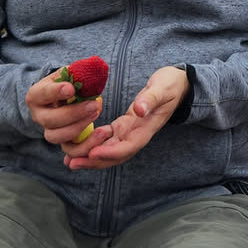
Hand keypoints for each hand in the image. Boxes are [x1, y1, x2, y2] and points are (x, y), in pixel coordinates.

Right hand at [26, 71, 104, 148]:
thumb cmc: (67, 84)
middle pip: (50, 120)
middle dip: (73, 113)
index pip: (42, 94)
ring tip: (96, 113)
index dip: (55, 92)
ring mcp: (48, 131)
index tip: (71, 89)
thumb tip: (94, 67)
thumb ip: (78, 72)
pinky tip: (99, 133)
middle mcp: (38, 116)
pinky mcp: (61, 142)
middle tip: (93, 104)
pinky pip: (70, 150)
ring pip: (57, 136)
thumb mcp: (69, 75)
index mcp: (36, 96)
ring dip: (78, 127)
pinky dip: (85, 145)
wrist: (65, 99)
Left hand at [61, 66, 190, 169]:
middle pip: (115, 155)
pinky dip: (92, 146)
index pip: (128, 146)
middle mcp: (137, 135)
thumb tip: (139, 110)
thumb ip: (151, 99)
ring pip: (109, 151)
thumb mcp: (163, 88)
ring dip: (90, 158)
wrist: (178, 86)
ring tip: (69, 161)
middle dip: (94, 161)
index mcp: (147, 128)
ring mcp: (130, 132)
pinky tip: (77, 147)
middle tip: (73, 163)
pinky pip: (107, 141)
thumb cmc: (170, 84)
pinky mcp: (124, 126)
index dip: (110, 152)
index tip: (93, 153)